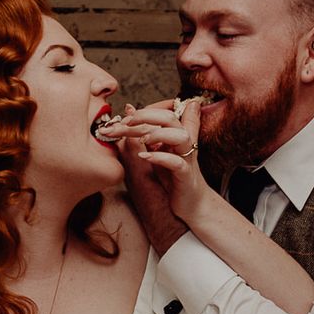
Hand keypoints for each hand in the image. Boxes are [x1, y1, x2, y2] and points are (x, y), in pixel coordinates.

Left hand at [124, 99, 213, 225]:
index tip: (122, 117)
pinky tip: (144, 156)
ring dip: (157, 133)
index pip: (159, 114)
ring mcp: (186, 159)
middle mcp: (182, 143)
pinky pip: (176, 163)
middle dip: (146, 115)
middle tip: (126, 121)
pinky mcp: (185, 176)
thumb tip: (129, 109)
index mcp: (175, 135)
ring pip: (179, 136)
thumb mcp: (155, 151)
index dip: (141, 113)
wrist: (191, 204)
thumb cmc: (172, 178)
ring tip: (141, 138)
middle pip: (169, 118)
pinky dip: (160, 157)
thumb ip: (143, 133)